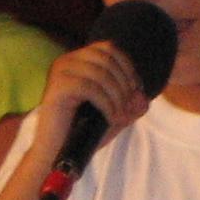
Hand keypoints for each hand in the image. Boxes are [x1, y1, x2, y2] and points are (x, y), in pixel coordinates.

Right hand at [30, 40, 150, 164]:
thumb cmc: (84, 132)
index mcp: (78, 60)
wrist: (58, 152)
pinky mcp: (56, 88)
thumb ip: (132, 105)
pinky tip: (110, 118)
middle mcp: (67, 61)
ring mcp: (59, 73)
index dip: (127, 67)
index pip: (109, 48)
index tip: (136, 89)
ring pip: (101, 74)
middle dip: (124, 84)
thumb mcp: (116, 115)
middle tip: (128, 107)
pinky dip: (107, 104)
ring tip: (120, 116)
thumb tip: (143, 97)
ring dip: (117, 96)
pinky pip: (90, 88)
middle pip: (107, 59)